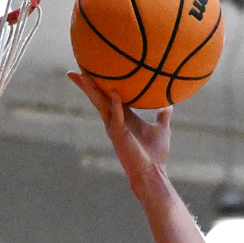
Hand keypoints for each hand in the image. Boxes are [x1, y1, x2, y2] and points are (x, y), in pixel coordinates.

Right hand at [67, 72, 171, 187]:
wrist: (153, 172)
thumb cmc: (155, 154)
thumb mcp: (161, 129)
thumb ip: (162, 116)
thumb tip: (169, 105)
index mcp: (123, 117)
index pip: (108, 97)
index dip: (100, 86)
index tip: (92, 72)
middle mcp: (114, 121)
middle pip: (98, 98)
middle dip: (86, 85)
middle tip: (74, 70)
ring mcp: (114, 128)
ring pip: (101, 104)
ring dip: (92, 90)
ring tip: (83, 75)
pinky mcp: (119, 135)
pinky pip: (117, 116)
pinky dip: (116, 105)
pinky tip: (116, 93)